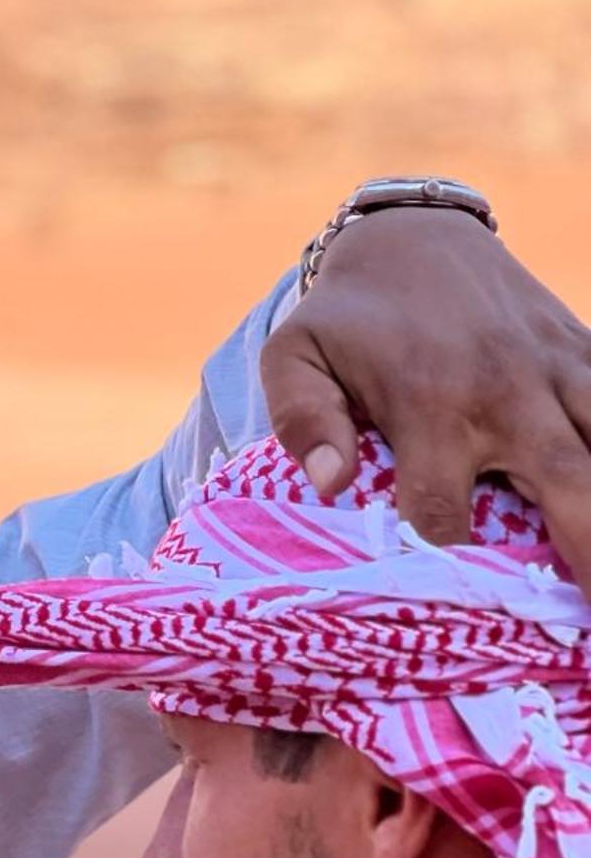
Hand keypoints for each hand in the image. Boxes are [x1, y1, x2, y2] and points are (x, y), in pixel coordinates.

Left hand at [260, 206, 590, 588]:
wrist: (414, 234)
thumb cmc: (345, 319)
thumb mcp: (296, 355)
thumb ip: (303, 419)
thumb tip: (328, 485)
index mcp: (432, 404)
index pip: (443, 514)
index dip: (454, 572)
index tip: (465, 619)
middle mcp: (507, 391)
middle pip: (568, 486)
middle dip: (588, 555)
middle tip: (586, 622)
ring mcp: (558, 370)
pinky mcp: (585, 352)